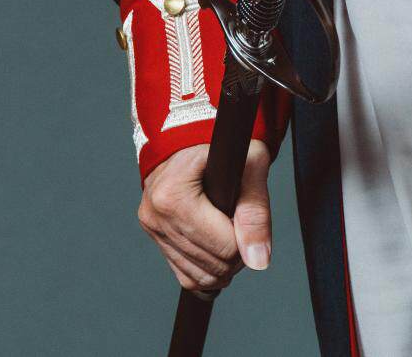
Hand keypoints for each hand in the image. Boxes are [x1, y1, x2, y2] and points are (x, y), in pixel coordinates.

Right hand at [138, 138, 272, 292]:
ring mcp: (152, 227)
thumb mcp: (250, 164)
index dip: (247, 238)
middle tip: (245, 225)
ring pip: (197, 277)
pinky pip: (184, 274)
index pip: (223, 246)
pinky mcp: (154, 236)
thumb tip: (259, 261)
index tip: (248, 214)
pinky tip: (219, 252)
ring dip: (223, 266)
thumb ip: (256, 212)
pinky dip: (206, 270)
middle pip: (211, 265)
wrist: (193, 134)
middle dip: (237, 255)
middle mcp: (155, 214)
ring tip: (234, 236)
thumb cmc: (223, 142)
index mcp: (173, 193)